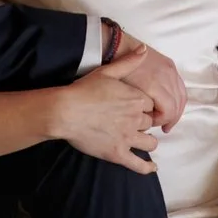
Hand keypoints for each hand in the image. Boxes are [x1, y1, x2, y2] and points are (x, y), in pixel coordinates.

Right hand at [54, 61, 174, 171]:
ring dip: (147, 141)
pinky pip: (139, 164)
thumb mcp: (107, 71)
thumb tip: (144, 50)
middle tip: (130, 122)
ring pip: (150, 143)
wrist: (65, 111)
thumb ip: (129, 62)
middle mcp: (136, 119)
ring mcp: (128, 138)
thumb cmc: (83, 90)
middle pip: (149, 123)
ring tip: (141, 140)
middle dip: (143, 123)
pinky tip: (152, 167)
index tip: (135, 107)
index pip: (151, 105)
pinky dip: (147, 167)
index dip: (144, 106)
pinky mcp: (118, 154)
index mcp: (137, 99)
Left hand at [115, 37, 185, 130]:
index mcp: (154, 85)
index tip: (151, 123)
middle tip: (162, 127)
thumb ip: (140, 108)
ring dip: (177, 110)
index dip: (161, 120)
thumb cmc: (116, 71)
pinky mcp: (170, 65)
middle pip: (177, 105)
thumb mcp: (125, 92)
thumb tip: (149, 120)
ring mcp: (170, 70)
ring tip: (169, 120)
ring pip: (181, 96)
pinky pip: (181, 86)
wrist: (117, 47)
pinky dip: (178, 98)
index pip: (168, 111)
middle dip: (170, 118)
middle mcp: (166, 77)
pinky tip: (172, 105)